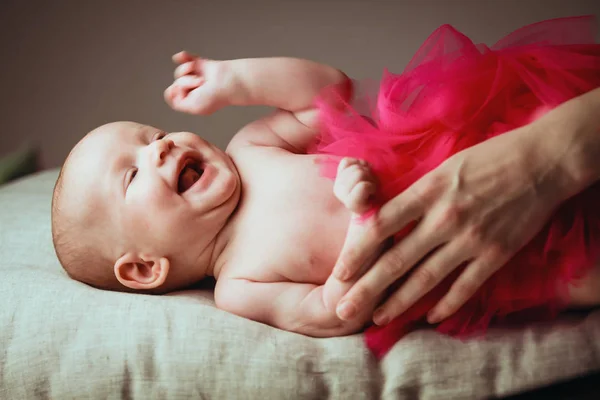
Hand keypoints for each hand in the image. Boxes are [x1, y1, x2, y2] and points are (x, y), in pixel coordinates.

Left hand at [164, 51, 230, 114]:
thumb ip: (177, 103)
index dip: (174, 92)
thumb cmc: (214, 96)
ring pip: (179, 72)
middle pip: (175, 83)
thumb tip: (171, 88)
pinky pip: (185, 59)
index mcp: (190, 102)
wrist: (227, 81)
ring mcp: (195, 77)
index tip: (183, 91)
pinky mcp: (199, 64)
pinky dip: (183, 57)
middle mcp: (192, 90)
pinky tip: (181, 56)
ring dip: (187, 71)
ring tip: (201, 76)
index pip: (172, 96)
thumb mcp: (191, 107)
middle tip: (200, 84)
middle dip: (185, 82)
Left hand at [332, 122, 569, 325]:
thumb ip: (415, 196)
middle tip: (344, 309)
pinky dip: (447, 305)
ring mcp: (470, 239)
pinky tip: (430, 318)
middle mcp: (443, 219)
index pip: (380, 227)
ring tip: (377, 318)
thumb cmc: (487, 159)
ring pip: (426, 279)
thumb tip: (385, 219)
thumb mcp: (441, 169)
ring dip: (399, 303)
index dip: (356, 253)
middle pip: (396, 260)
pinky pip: (465, 287)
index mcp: (426, 192)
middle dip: (366, 289)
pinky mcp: (495, 254)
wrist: (542, 162)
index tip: (339, 272)